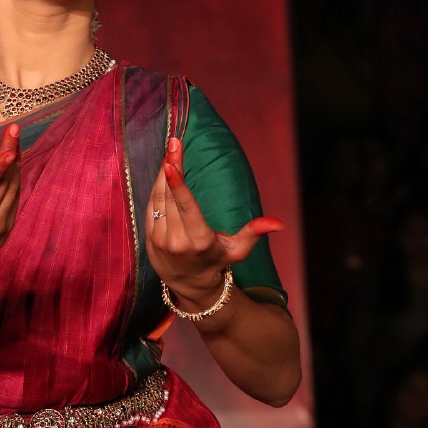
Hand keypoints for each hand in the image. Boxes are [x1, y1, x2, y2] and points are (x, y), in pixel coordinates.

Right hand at [0, 124, 20, 284]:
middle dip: (9, 156)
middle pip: (1, 184)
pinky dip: (16, 180)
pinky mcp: (7, 229)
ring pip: (12, 190)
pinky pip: (15, 199)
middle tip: (14, 131)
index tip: (9, 150)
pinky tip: (14, 163)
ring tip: (14, 141)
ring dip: (15, 165)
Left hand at [145, 136, 281, 308]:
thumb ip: (254, 233)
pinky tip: (164, 172)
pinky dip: (157, 188)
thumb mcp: (238, 250)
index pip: (186, 208)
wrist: (189, 284)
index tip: (171, 162)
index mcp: (198, 240)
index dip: (177, 184)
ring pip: (158, 200)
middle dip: (171, 167)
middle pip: (169, 197)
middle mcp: (176, 241)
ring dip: (162, 174)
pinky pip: (151, 207)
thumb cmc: (217, 262)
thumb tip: (279, 223)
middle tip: (174, 142)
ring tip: (171, 151)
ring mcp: (159, 240)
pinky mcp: (149, 238)